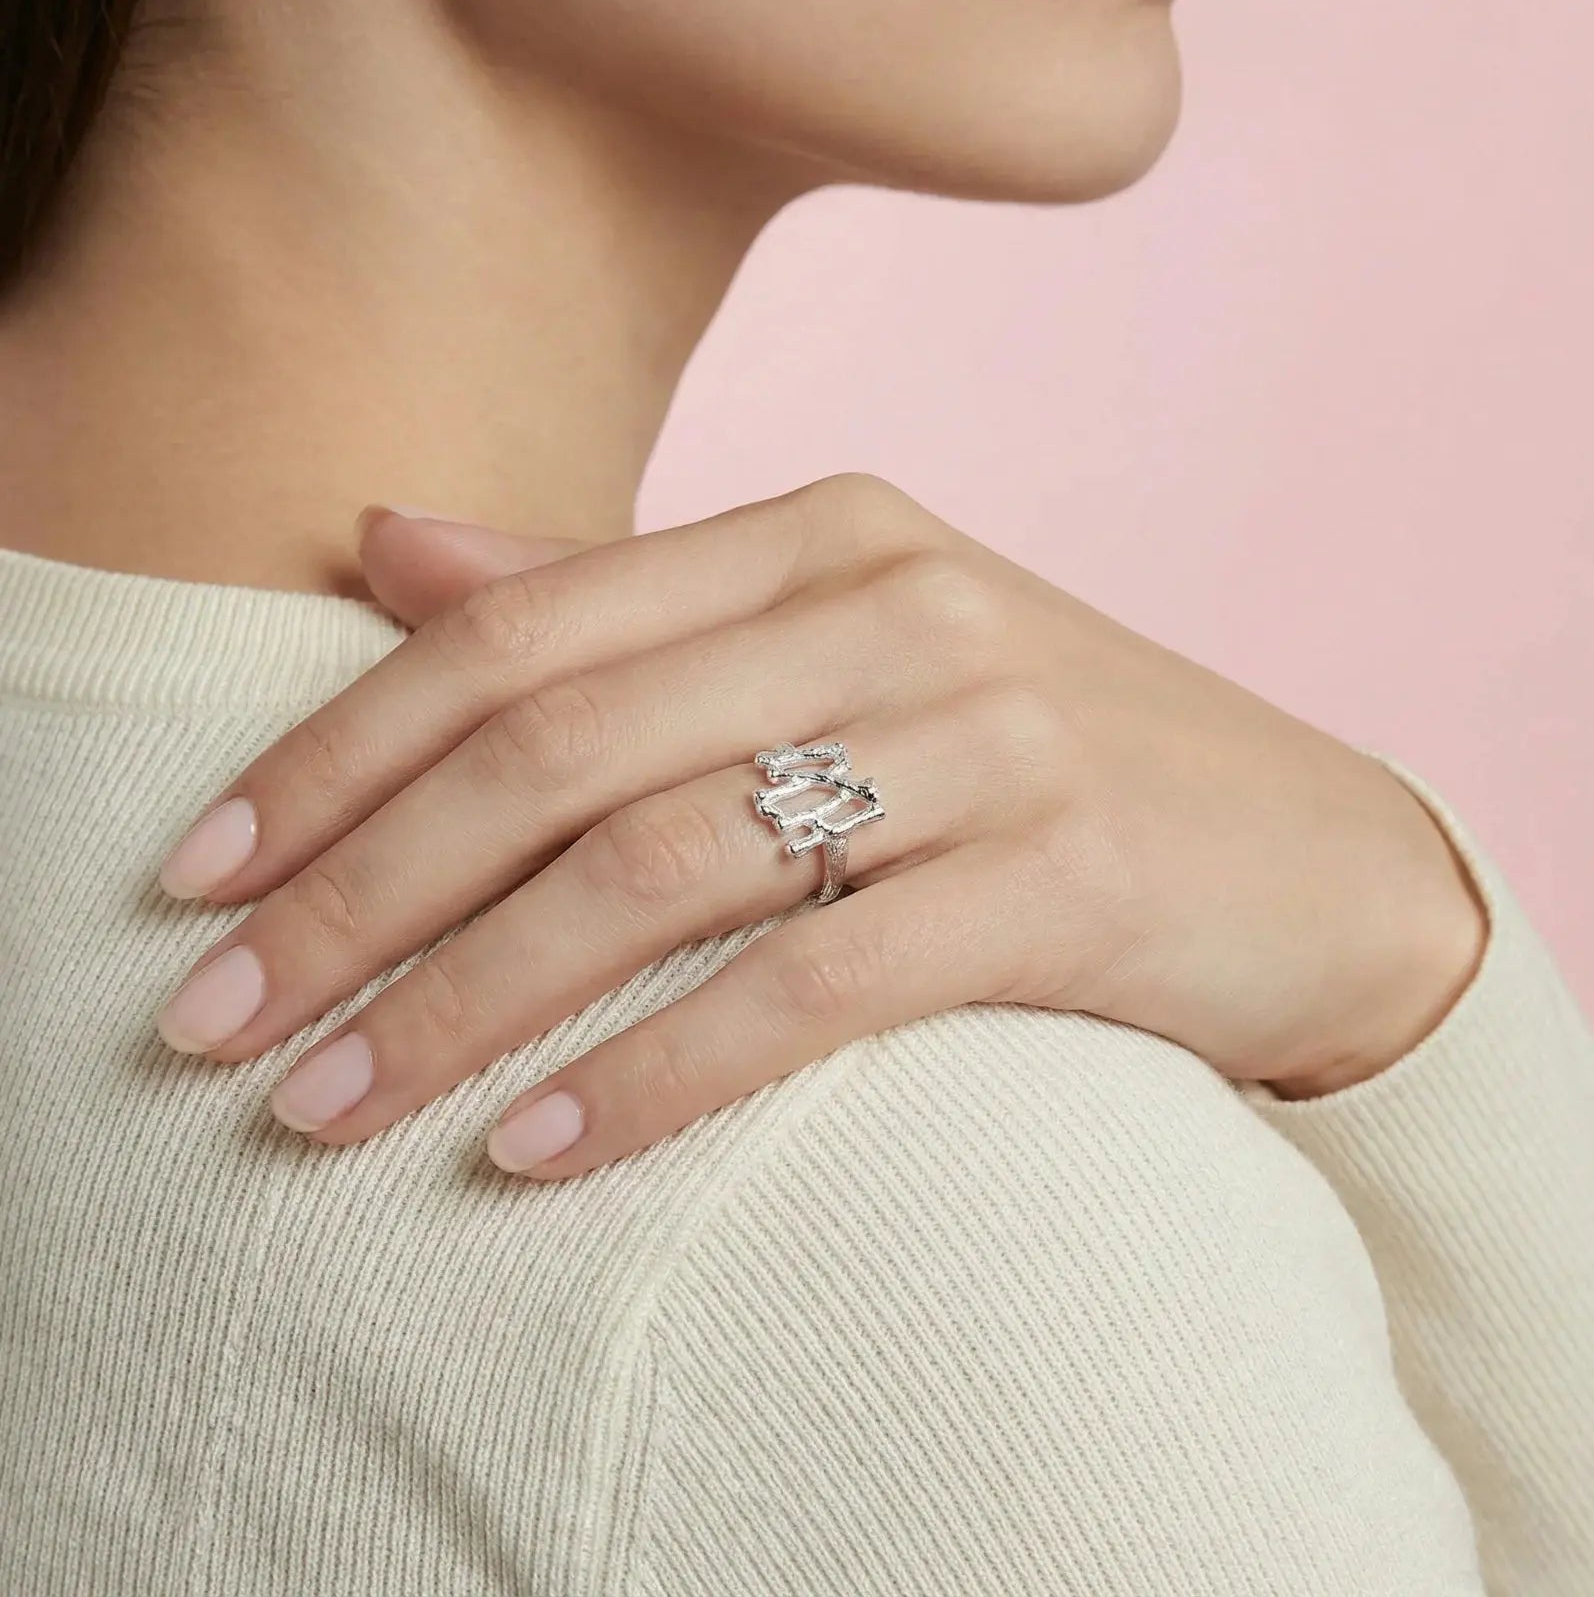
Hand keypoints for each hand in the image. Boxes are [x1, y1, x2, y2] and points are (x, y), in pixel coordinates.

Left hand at [153, 476, 1485, 1176]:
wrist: (1304, 856)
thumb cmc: (1038, 760)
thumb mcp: (833, 649)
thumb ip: (617, 604)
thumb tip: (391, 549)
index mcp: (814, 532)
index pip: (509, 631)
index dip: (331, 757)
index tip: (200, 880)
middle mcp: (893, 602)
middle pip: (555, 750)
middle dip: (357, 898)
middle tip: (220, 1024)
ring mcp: (987, 730)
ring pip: (659, 865)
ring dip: (468, 1001)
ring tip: (333, 1111)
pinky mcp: (1065, 874)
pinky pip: (811, 984)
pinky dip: (658, 1072)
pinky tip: (539, 1150)